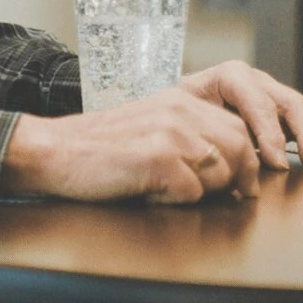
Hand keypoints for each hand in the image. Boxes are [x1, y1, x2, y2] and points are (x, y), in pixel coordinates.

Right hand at [1, 88, 262, 203]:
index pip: (238, 127)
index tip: (243, 184)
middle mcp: (180, 111)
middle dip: (236, 179)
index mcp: (180, 100)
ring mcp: (171, 133)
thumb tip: (230, 164)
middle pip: (239, 148)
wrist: (55, 150)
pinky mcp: (158, 158)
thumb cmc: (100, 148)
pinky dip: (173, 202)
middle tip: (220, 197)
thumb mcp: (151, 127)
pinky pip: (191, 193)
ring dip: (200, 192)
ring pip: (220, 174)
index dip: (247, 160)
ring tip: (167, 189)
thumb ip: (188, 135)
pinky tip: (148, 193)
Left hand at [175, 60, 302, 170]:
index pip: (256, 100)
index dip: (269, 132)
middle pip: (288, 101)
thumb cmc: (179, 114)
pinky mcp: (281, 108)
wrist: (178, 109)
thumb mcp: (185, 116)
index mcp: (230, 76)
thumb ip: (208, 132)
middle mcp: (255, 80)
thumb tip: (234, 161)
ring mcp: (271, 92)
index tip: (277, 164)